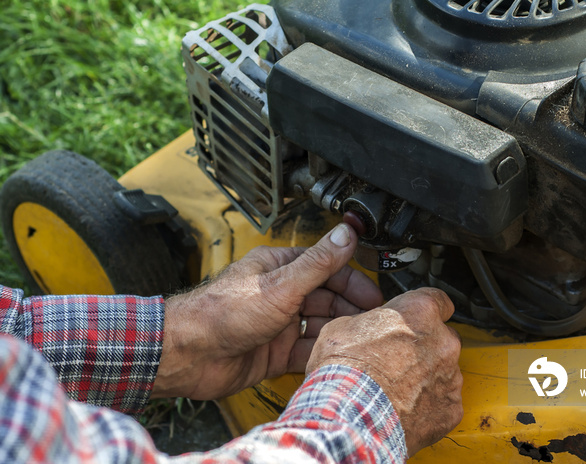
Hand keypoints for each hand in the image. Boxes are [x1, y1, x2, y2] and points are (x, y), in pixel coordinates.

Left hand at [152, 223, 382, 399]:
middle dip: (349, 309)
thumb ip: (318, 263)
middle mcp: (280, 294)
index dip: (352, 282)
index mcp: (280, 268)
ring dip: (337, 332)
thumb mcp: (281, 285)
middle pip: (327, 299)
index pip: (327, 269)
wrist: (188, 355)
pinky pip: (306, 352)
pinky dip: (321, 354)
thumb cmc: (222, 312)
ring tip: (358, 341)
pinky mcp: (274, 352)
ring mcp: (278, 324)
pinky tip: (335, 358)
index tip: (374, 296)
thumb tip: (346, 233)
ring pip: (319, 325)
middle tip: (371, 322)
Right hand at [306, 288, 463, 456]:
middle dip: (424, 347)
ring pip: (444, 371)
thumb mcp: (343, 327)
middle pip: (442, 338)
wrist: (349, 417)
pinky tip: (404, 409)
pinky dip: (429, 406)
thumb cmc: (345, 373)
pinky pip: (444, 403)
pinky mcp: (451, 409)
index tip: (418, 318)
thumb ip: (371, 322)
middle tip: (396, 359)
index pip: (439, 300)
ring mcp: (450, 377)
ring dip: (426, 377)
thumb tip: (369, 327)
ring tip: (395, 389)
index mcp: (420, 312)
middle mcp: (443, 341)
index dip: (425, 310)